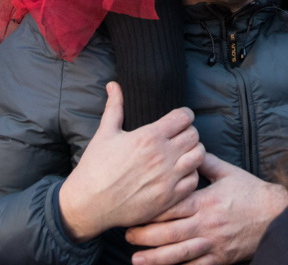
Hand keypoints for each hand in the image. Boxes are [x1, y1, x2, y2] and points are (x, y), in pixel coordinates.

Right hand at [57, 82, 203, 242]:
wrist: (89, 203)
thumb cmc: (95, 167)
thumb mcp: (105, 133)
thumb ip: (114, 106)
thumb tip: (113, 84)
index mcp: (149, 136)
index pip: (184, 116)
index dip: (184, 115)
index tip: (178, 120)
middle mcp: (162, 156)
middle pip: (194, 135)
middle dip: (189, 132)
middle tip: (179, 137)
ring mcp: (168, 178)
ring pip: (199, 156)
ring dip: (193, 152)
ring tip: (182, 154)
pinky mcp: (169, 198)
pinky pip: (194, 180)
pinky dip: (190, 175)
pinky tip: (179, 173)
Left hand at [125, 152, 287, 264]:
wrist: (277, 216)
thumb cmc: (252, 193)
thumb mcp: (229, 172)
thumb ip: (206, 163)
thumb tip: (189, 148)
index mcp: (207, 201)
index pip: (173, 207)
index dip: (151, 210)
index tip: (135, 210)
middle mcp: (207, 224)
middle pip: (170, 232)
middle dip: (145, 235)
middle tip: (127, 235)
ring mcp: (213, 244)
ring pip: (179, 253)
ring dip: (155, 258)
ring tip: (136, 259)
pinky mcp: (220, 259)